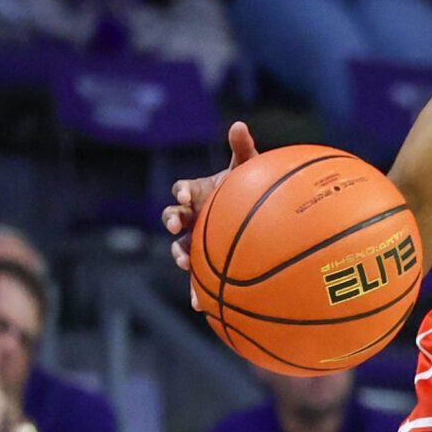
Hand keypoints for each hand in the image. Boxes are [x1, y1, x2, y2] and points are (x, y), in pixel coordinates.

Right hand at [164, 122, 259, 299]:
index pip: (183, 191)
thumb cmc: (251, 189)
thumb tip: (238, 124)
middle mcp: (192, 216)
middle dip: (172, 220)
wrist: (259, 218)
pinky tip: (201, 306)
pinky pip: (199, 278)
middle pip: (174, 217)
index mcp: (199, 193)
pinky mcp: (206, 262)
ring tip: (185, 262)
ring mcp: (197, 240)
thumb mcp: (249, 169)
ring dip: (180, 254)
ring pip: (181, 248)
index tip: (186, 194)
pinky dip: (197, 292)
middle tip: (176, 224)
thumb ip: (242, 149)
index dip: (182, 192)